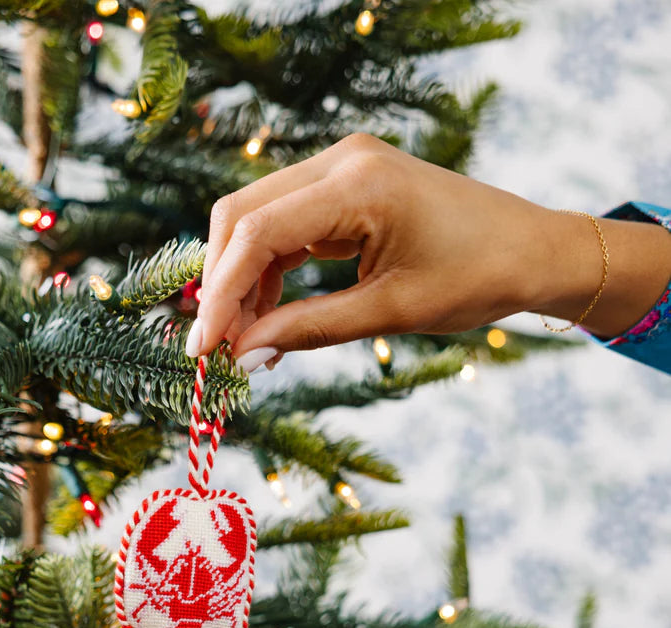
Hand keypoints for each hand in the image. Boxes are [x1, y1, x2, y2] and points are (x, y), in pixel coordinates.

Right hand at [187, 132, 670, 367]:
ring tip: (245, 340)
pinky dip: (269, 267)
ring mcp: (343, 167)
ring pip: (257, 217)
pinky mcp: (346, 184)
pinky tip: (269, 312)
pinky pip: (285, 221)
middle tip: (217, 348)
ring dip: (241, 278)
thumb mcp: (391, 312)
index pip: (257, 233)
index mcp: (359, 185)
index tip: (205, 349)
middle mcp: (343, 161)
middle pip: (242, 214)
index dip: (221, 295)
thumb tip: (243, 355)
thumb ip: (309, 329)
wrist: (532, 251)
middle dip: (221, 283)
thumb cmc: (477, 279)